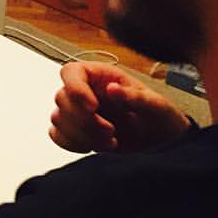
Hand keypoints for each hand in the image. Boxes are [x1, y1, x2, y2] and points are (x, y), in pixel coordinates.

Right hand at [50, 61, 190, 152]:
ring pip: (58, 118)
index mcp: (101, 76)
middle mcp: (85, 90)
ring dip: (82, 134)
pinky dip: (73, 143)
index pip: (71, 72)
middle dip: (85, 120)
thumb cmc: (160, 117)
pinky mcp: (74, 131)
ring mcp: (77, 111)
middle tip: (111, 130)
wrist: (161, 142)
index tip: (93, 107)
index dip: (75, 88)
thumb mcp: (156, 105)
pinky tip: (96, 145)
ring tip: (110, 140)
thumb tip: (111, 89)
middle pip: (61, 98)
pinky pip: (57, 135)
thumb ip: (134, 97)